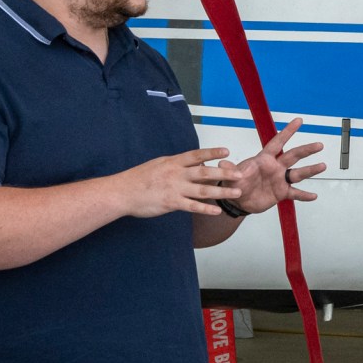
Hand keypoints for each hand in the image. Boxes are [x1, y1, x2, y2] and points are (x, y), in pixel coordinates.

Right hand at [124, 148, 241, 217]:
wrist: (122, 192)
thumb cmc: (138, 179)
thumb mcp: (158, 164)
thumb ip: (175, 165)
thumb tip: (189, 164)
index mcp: (173, 162)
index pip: (196, 155)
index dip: (212, 153)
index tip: (227, 152)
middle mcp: (176, 173)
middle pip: (205, 172)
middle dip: (224, 173)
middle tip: (240, 174)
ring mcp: (175, 188)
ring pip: (203, 189)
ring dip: (221, 191)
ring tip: (235, 193)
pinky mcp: (171, 203)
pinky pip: (192, 206)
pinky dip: (206, 209)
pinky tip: (217, 211)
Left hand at [226, 119, 325, 214]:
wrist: (237, 200)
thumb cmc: (235, 183)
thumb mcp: (230, 177)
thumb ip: (230, 170)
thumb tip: (222, 162)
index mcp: (264, 159)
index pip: (277, 142)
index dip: (287, 132)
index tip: (298, 121)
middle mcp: (275, 167)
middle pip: (293, 156)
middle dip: (306, 150)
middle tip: (318, 144)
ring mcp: (280, 180)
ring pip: (298, 173)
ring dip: (310, 170)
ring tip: (322, 166)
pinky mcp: (281, 193)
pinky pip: (295, 193)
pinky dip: (304, 195)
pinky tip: (313, 196)